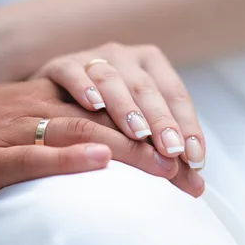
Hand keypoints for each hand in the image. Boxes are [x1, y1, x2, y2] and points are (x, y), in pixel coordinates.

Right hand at [0, 79, 200, 217]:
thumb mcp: (12, 124)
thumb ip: (52, 130)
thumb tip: (95, 150)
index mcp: (43, 100)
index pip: (107, 112)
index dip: (149, 131)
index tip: (185, 160)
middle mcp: (33, 106)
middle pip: (104, 120)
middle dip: (152, 143)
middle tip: (191, 171)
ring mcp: (9, 129)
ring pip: (76, 132)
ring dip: (124, 148)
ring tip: (164, 164)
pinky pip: (31, 155)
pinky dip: (66, 158)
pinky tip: (98, 160)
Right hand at [31, 43, 205, 181]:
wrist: (49, 105)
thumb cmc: (102, 119)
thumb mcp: (135, 133)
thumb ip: (163, 155)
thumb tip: (196, 188)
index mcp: (149, 65)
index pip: (175, 94)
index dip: (187, 125)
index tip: (193, 159)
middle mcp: (123, 56)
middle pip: (146, 87)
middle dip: (161, 119)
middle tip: (171, 150)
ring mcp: (91, 58)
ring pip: (111, 78)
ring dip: (125, 106)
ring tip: (137, 133)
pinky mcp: (59, 64)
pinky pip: (72, 72)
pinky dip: (83, 86)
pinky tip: (93, 105)